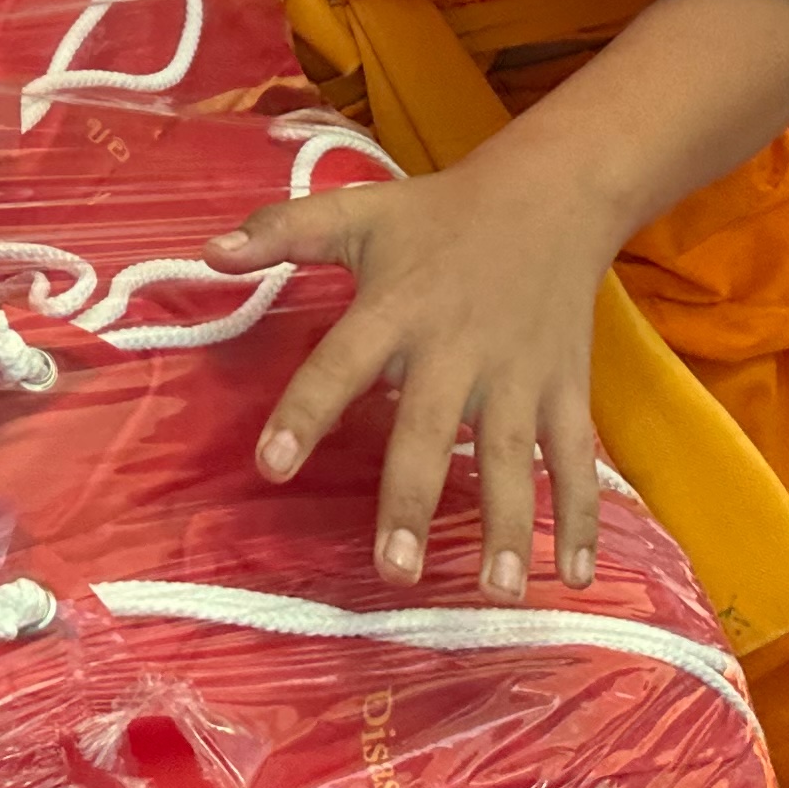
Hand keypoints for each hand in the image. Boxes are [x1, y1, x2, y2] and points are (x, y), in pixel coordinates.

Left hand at [209, 147, 613, 598]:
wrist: (551, 194)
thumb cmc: (437, 214)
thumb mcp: (356, 212)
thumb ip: (281, 232)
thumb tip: (207, 252)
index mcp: (395, 308)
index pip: (340, 364)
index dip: (304, 413)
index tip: (270, 466)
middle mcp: (457, 349)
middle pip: (431, 429)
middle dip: (412, 499)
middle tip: (393, 571)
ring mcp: (519, 374)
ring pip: (514, 457)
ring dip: (508, 525)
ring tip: (497, 593)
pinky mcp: (567, 388)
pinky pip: (576, 459)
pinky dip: (581, 518)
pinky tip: (575, 578)